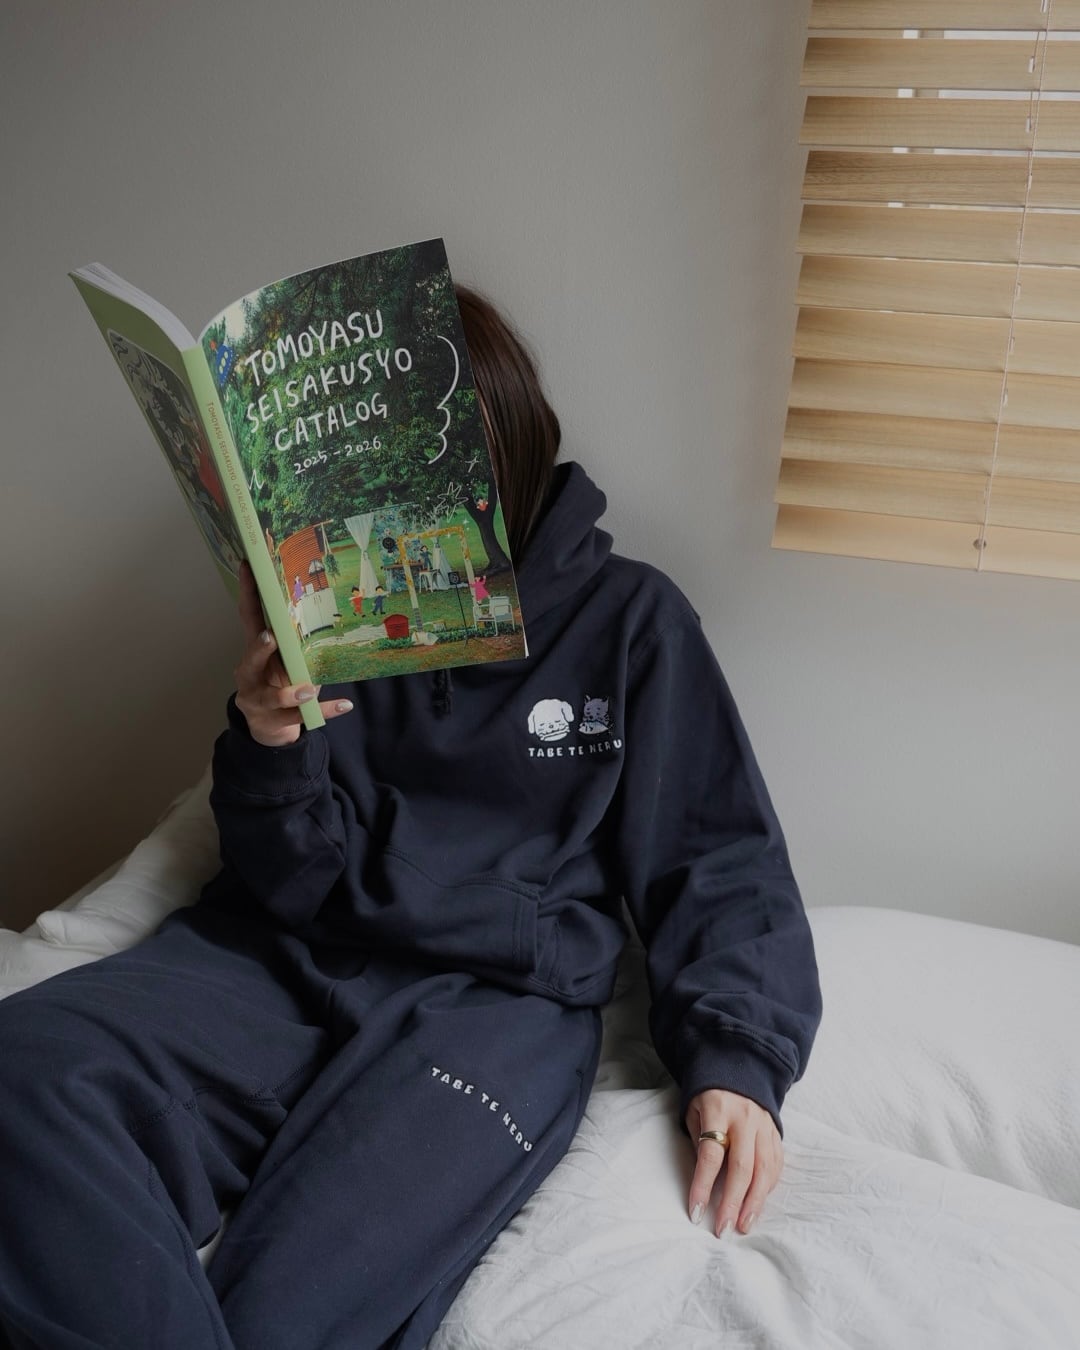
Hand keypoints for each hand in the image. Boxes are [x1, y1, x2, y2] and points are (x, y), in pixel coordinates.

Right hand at [234, 562, 353, 746]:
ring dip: (291, 691)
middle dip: (260, 648)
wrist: (268, 728)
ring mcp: (258, 701)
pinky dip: (325, 711)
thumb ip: (295, 642)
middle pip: (251, 659)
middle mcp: (249, 675)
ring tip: (309, 688)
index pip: (249, 619)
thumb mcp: (285, 662)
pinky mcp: (273, 722)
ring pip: (273, 697)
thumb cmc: (279, 685)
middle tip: (271, 637)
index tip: (248, 567)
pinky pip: (301, 717)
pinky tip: (345, 705)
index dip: (247, 594)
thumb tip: (323, 608)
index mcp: (254, 653)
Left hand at [685, 1089, 782, 1237]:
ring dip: (754, 1202)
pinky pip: (776, 1164)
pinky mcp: (776, 1132)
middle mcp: (745, 1118)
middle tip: (723, 1229)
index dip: (703, 1185)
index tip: (696, 1212)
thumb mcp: (693, 1111)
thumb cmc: (708, 1097)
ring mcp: (764, 1125)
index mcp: (718, 1110)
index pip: (711, 1154)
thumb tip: (704, 1183)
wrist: (738, 1068)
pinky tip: (758, 1204)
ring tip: (743, 1225)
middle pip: (741, 1167)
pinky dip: (768, 1187)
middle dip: (732, 1202)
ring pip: (764, 1169)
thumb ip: (699, 1142)